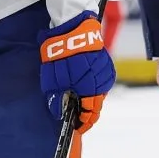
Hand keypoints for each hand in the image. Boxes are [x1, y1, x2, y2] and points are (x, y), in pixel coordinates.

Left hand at [39, 11, 115, 132]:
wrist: (73, 30)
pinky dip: (93, 86)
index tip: (76, 127)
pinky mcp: (106, 63)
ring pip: (100, 93)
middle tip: (76, 116)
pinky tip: (84, 85)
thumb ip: (57, 100)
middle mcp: (102, 84)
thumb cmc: (61, 56)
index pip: (90, 115)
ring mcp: (106, 73)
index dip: (83, 124)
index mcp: (90, 91)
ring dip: (90, 99)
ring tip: (78, 100)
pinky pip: (101, 81)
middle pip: (96, 106)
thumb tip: (59, 113)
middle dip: (87, 113)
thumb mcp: (52, 81)